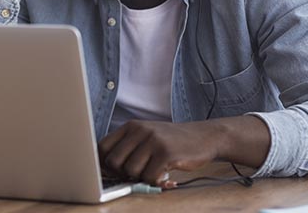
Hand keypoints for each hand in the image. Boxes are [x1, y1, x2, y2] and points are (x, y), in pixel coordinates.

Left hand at [98, 120, 221, 187]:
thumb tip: (105, 168)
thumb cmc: (172, 141)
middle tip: (137, 174)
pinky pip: (149, 177)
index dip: (103, 163)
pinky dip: (155, 181)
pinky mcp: (166, 153)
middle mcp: (139, 130)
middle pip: (114, 161)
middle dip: (122, 173)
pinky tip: (165, 175)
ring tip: (154, 172)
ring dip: (141, 178)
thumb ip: (128, 147)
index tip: (111, 173)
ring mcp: (153, 140)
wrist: (205, 136)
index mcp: (131, 126)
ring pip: (131, 171)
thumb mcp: (147, 136)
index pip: (103, 147)